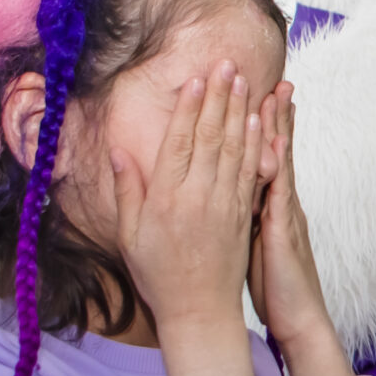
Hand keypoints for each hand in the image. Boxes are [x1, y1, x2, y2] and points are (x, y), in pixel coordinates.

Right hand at [113, 63, 266, 375]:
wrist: (198, 311)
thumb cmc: (158, 273)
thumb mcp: (129, 234)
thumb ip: (128, 190)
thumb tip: (118, 150)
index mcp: (164, 199)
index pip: (178, 142)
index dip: (188, 108)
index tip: (195, 79)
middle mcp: (196, 197)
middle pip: (209, 137)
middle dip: (218, 97)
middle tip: (226, 64)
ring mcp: (223, 205)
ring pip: (233, 149)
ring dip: (239, 112)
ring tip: (244, 81)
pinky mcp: (241, 215)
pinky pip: (249, 172)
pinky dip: (254, 145)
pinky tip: (257, 123)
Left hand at [247, 84, 356, 375]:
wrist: (297, 318)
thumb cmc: (271, 284)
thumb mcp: (252, 243)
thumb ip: (244, 214)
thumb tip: (227, 193)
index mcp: (268, 204)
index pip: (261, 156)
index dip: (258, 125)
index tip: (252, 94)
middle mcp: (280, 202)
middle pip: (275, 150)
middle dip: (274, 114)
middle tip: (276, 79)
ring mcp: (285, 213)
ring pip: (280, 162)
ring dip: (279, 127)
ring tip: (279, 94)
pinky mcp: (284, 229)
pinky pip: (279, 191)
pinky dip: (277, 165)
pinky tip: (275, 142)